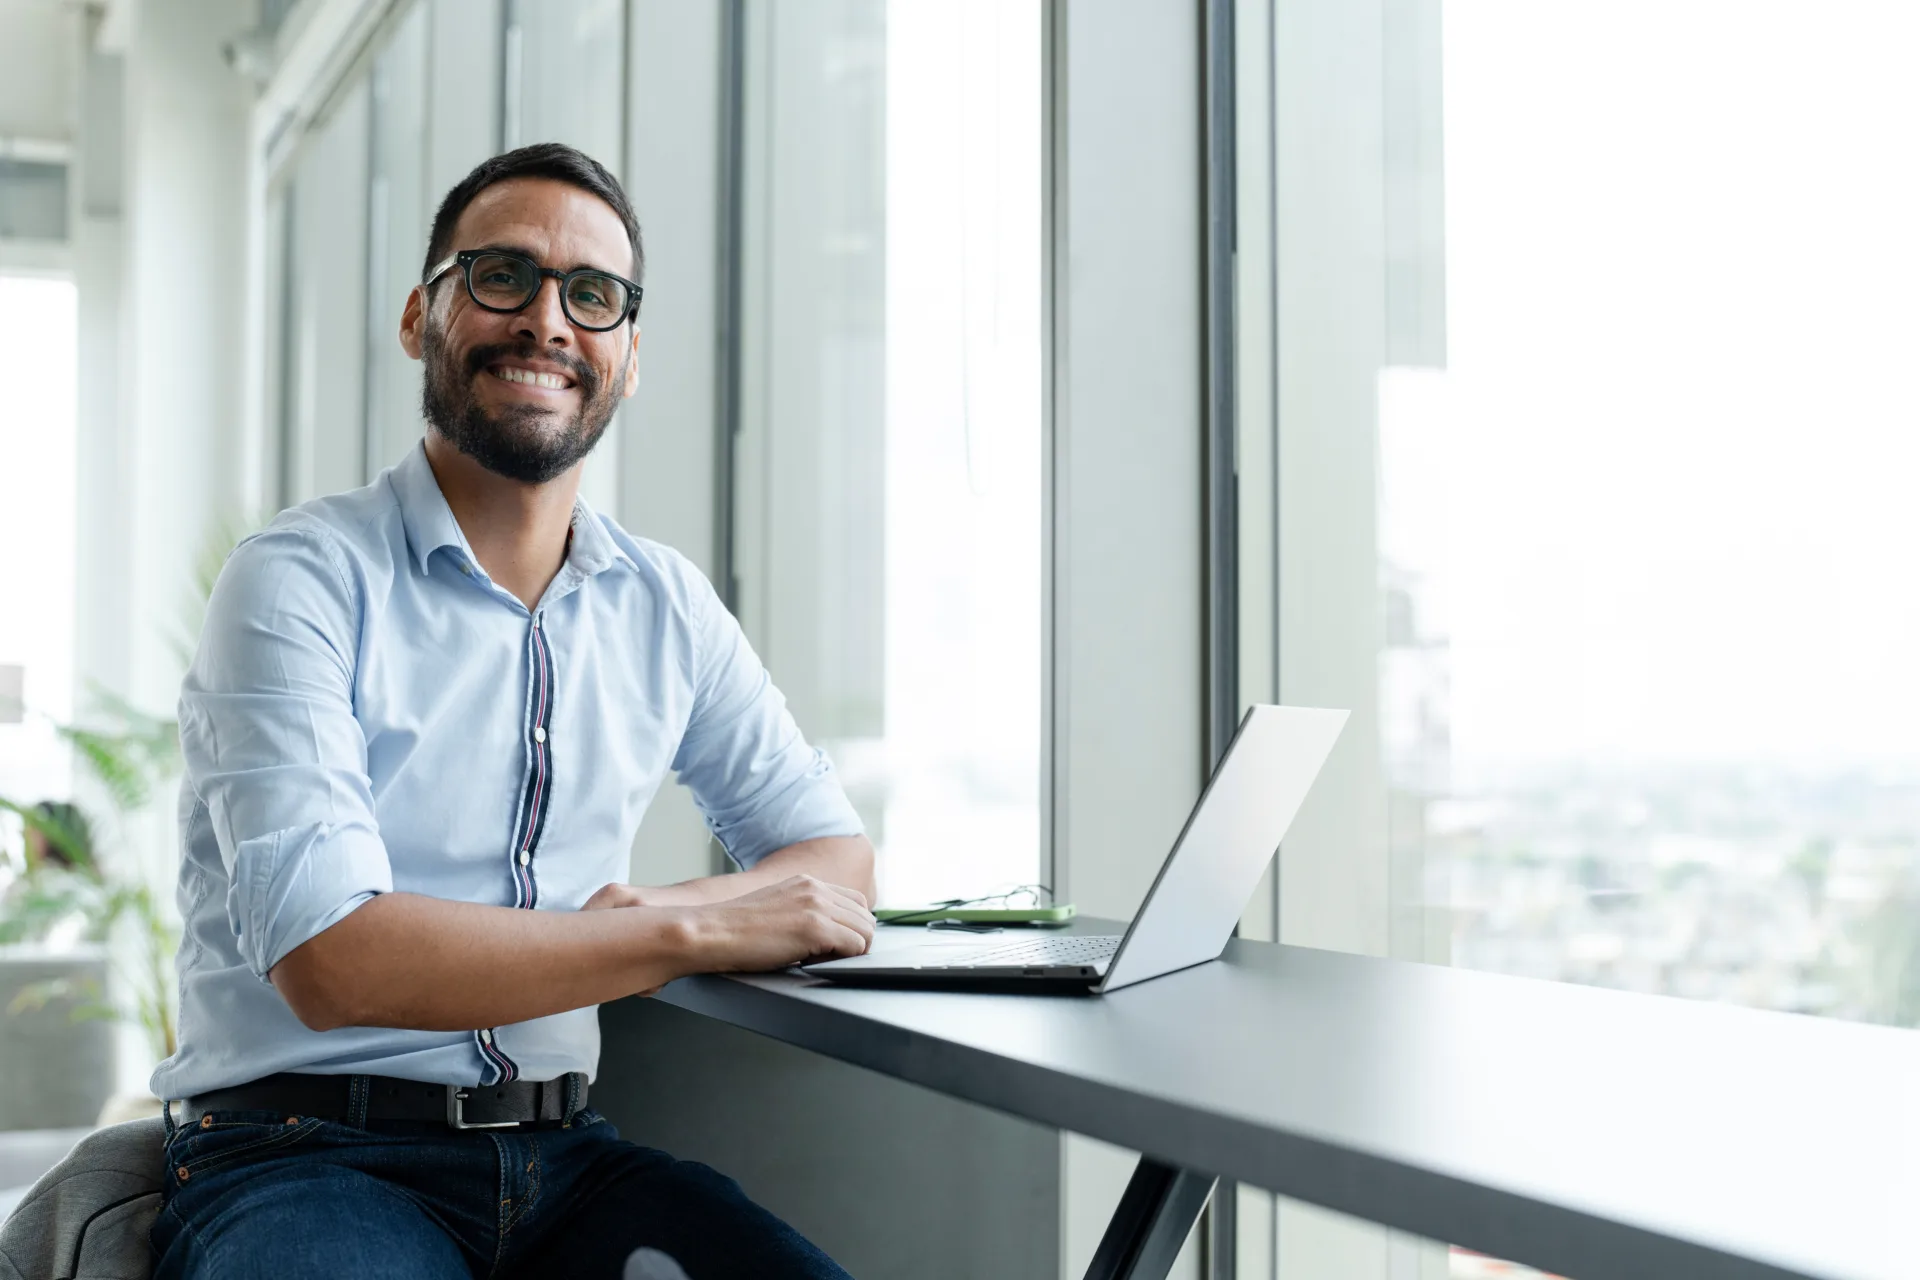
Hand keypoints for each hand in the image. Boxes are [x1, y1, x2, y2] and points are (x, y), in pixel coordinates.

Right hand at [685, 875, 874, 972]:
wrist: (710, 933)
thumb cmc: (733, 930)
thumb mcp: (775, 909)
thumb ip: (801, 912)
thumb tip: (824, 936)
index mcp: (806, 882)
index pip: (854, 901)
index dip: (851, 926)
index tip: (836, 945)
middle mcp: (816, 889)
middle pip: (865, 916)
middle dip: (855, 940)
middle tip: (830, 958)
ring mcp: (817, 907)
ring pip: (866, 932)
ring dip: (851, 952)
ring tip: (820, 961)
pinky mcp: (816, 928)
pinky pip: (856, 947)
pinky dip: (843, 960)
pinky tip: (815, 963)